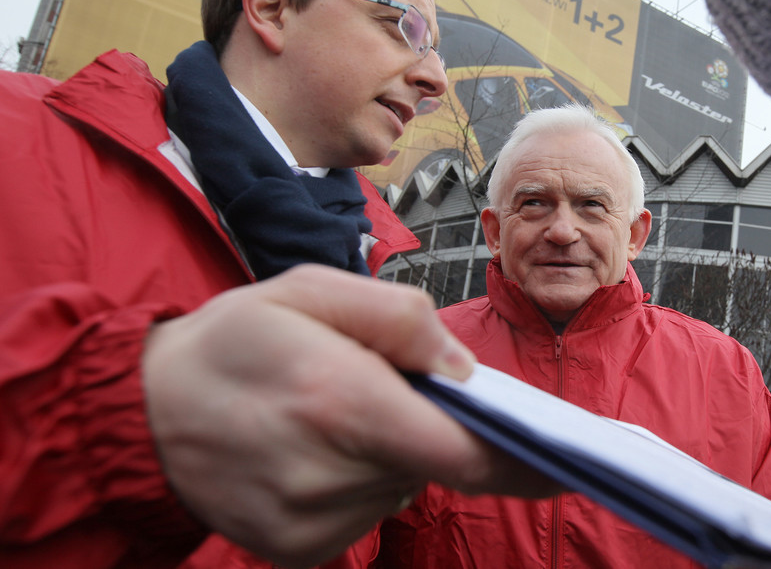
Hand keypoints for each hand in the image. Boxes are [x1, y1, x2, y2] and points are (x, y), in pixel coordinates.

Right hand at [142, 265, 556, 567]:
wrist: (140, 412)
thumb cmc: (231, 341)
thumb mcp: (311, 290)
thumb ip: (400, 318)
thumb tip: (464, 370)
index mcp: (344, 406)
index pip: (464, 454)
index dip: (522, 462)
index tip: (568, 463)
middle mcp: (331, 479)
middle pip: (432, 461)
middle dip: (426, 423)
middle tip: (375, 386)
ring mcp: (311, 526)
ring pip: (399, 485)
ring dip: (388, 450)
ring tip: (328, 413)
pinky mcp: (296, 550)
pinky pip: (364, 511)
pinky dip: (358, 479)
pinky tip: (310, 448)